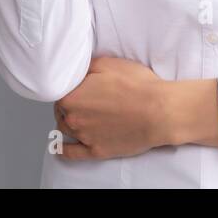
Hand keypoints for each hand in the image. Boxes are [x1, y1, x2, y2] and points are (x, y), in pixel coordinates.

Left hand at [53, 57, 171, 160]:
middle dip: (69, 104)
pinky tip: (59, 147)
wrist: (158, 111)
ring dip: (67, 122)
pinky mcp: (96, 151)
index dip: (69, 87)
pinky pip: (71, 153)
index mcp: (71, 96)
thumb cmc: (137, 86)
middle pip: (62, 110)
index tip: (77, 86)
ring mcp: (84, 137)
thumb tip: (77, 70)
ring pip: (64, 129)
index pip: (59, 91)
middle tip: (83, 98)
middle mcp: (72, 119)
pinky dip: (62, 149)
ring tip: (76, 116)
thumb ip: (86, 67)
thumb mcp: (108, 64)